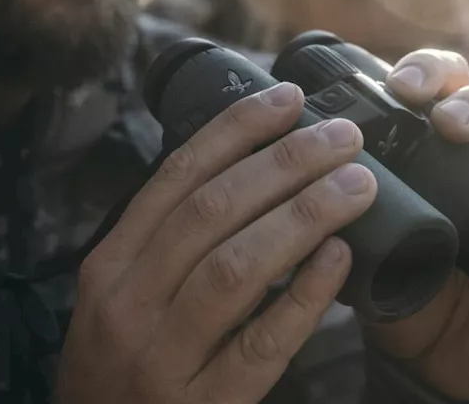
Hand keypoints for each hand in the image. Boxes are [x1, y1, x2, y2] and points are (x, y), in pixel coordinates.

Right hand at [58, 83, 376, 403]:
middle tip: (344, 137)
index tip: (290, 98)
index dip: (237, 131)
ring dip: (304, 215)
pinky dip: (305, 295)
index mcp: (110, 266)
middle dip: (285, 163)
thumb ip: (170, 244)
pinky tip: (342, 259)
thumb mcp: (123, 299)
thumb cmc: (123, 371)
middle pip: (213, 212)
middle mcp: (127, 305)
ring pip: (236, 267)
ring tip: (357, 185)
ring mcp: (162, 359)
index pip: (177, 178)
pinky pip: (263, 343)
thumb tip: (253, 169)